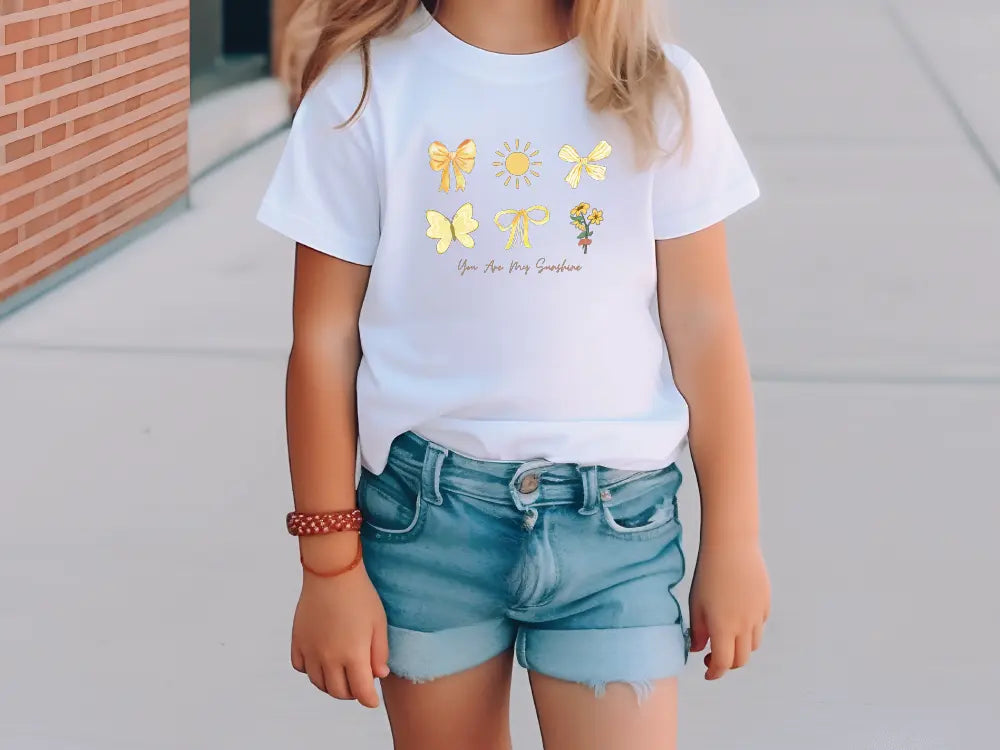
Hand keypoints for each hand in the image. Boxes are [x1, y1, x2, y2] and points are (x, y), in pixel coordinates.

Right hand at [291, 558, 389, 706]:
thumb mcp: (379, 623)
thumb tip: (378, 675)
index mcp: (353, 654)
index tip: (372, 701)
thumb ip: (380, 652)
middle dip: (351, 693)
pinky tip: (321, 661)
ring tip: (341, 676)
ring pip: (318, 683)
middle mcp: (329, 657)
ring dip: (331, 685)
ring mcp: (310, 650)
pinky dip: (310, 670)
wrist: (331, 572)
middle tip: (359, 685)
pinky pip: (300, 667)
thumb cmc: (360, 595)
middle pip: (338, 691)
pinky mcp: (297, 640)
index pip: (360, 692)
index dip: (368, 700)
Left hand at [688, 539, 769, 679]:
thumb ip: (697, 631)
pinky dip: (749, 631)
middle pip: (741, 659)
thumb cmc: (708, 573)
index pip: (723, 663)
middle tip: (712, 657)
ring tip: (725, 637)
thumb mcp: (695, 603)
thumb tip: (698, 649)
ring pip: (753, 645)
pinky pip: (760, 626)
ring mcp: (758, 615)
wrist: (731, 546)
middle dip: (727, 664)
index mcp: (724, 627)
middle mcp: (744, 626)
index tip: (707, 672)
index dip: (714, 673)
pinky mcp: (766, 603)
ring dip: (740, 648)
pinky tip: (737, 618)